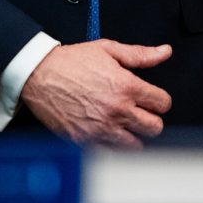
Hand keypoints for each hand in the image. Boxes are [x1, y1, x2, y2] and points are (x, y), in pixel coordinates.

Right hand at [19, 39, 171, 148]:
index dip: (157, 99)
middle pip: (155, 127)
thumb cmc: (69, 61)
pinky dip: (112, 145)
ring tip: (121, 123)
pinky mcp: (86, 140)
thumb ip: (139, 54)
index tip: (149, 98)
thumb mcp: (106, 49)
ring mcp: (102, 128)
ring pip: (137, 145)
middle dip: (149, 118)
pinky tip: (105, 131)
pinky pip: (112, 153)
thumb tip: (164, 52)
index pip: (162, 103)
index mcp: (125, 86)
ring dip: (132, 134)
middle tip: (137, 112)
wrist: (37, 74)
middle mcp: (117, 110)